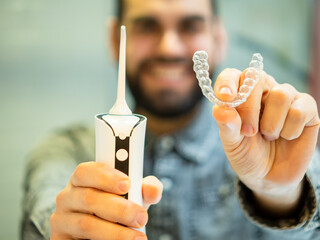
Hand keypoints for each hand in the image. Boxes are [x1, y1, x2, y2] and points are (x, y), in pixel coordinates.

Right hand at [50, 162, 162, 239]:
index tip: (128, 184)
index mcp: (82, 180)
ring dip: (115, 232)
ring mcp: (61, 220)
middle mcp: (67, 197)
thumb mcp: (131, 196)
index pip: (86, 171)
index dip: (106, 176)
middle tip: (140, 216)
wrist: (101, 235)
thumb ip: (143, 189)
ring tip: (137, 237)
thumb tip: (152, 190)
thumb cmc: (117, 210)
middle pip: (88, 198)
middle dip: (119, 208)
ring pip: (86, 224)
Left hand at [212, 68, 319, 215]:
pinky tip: (286, 137)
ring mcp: (286, 98)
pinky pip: (299, 110)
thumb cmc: (247, 154)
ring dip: (271, 123)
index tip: (226, 97)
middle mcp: (263, 90)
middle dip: (249, 108)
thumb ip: (226, 126)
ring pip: (281, 94)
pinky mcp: (307, 109)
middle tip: (248, 133)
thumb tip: (220, 109)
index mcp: (240, 94)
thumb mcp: (232, 143)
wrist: (268, 177)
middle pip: (256, 78)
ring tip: (268, 136)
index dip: (228, 82)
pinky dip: (290, 130)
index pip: (232, 75)